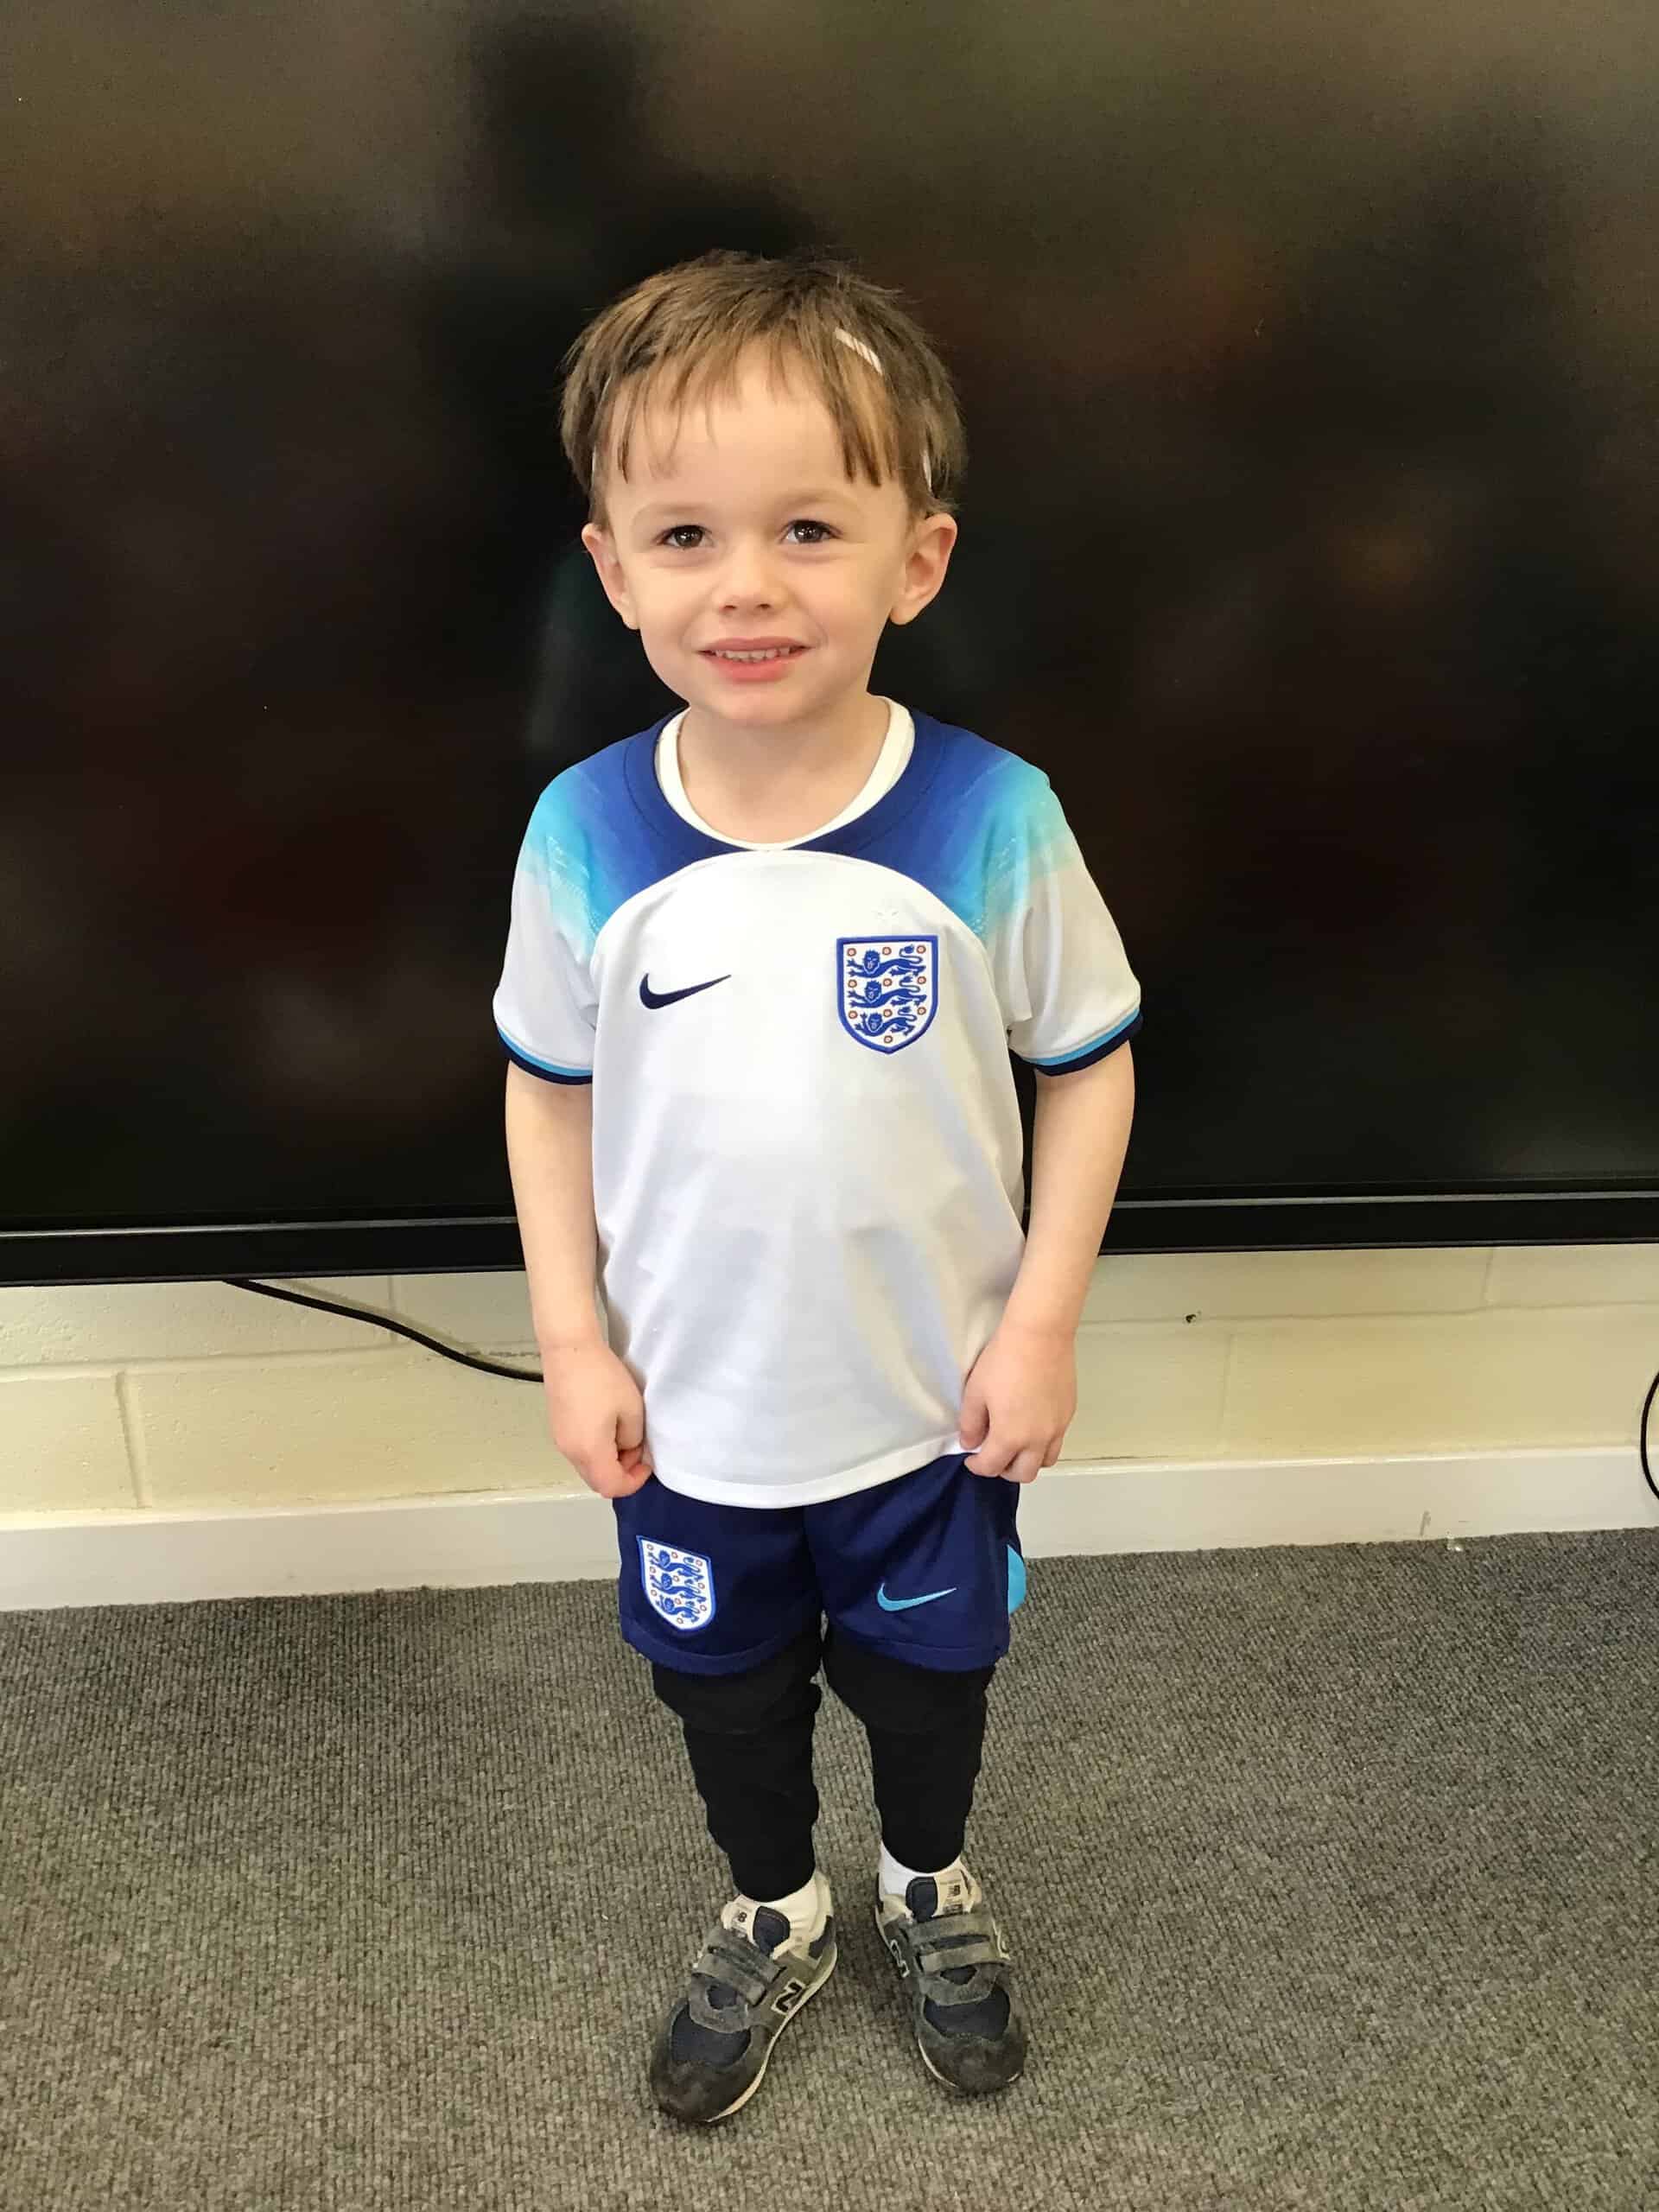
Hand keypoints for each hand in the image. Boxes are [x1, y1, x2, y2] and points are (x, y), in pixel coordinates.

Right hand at [540, 1341, 654, 1498]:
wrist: (568, 1348)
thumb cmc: (603, 1378)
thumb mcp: (632, 1409)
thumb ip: (633, 1439)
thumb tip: (627, 1447)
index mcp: (589, 1451)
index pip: (611, 1487)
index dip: (632, 1482)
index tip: (647, 1463)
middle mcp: (570, 1452)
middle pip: (596, 1480)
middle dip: (621, 1472)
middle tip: (637, 1448)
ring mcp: (560, 1439)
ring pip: (587, 1465)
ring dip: (608, 1460)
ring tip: (625, 1432)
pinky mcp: (557, 1426)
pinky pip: (579, 1450)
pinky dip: (596, 1449)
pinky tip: (607, 1424)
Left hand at [958, 1320, 1075, 1483]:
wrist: (1039, 1335)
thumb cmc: (1005, 1360)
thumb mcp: (975, 1392)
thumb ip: (970, 1424)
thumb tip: (971, 1443)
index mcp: (1011, 1437)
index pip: (992, 1467)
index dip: (977, 1466)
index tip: (971, 1458)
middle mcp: (1038, 1439)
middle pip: (1024, 1474)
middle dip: (1005, 1470)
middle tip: (993, 1456)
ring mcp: (1057, 1427)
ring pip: (1046, 1461)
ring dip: (1029, 1460)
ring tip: (1016, 1445)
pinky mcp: (1068, 1413)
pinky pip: (1057, 1440)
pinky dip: (1044, 1443)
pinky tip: (1032, 1424)